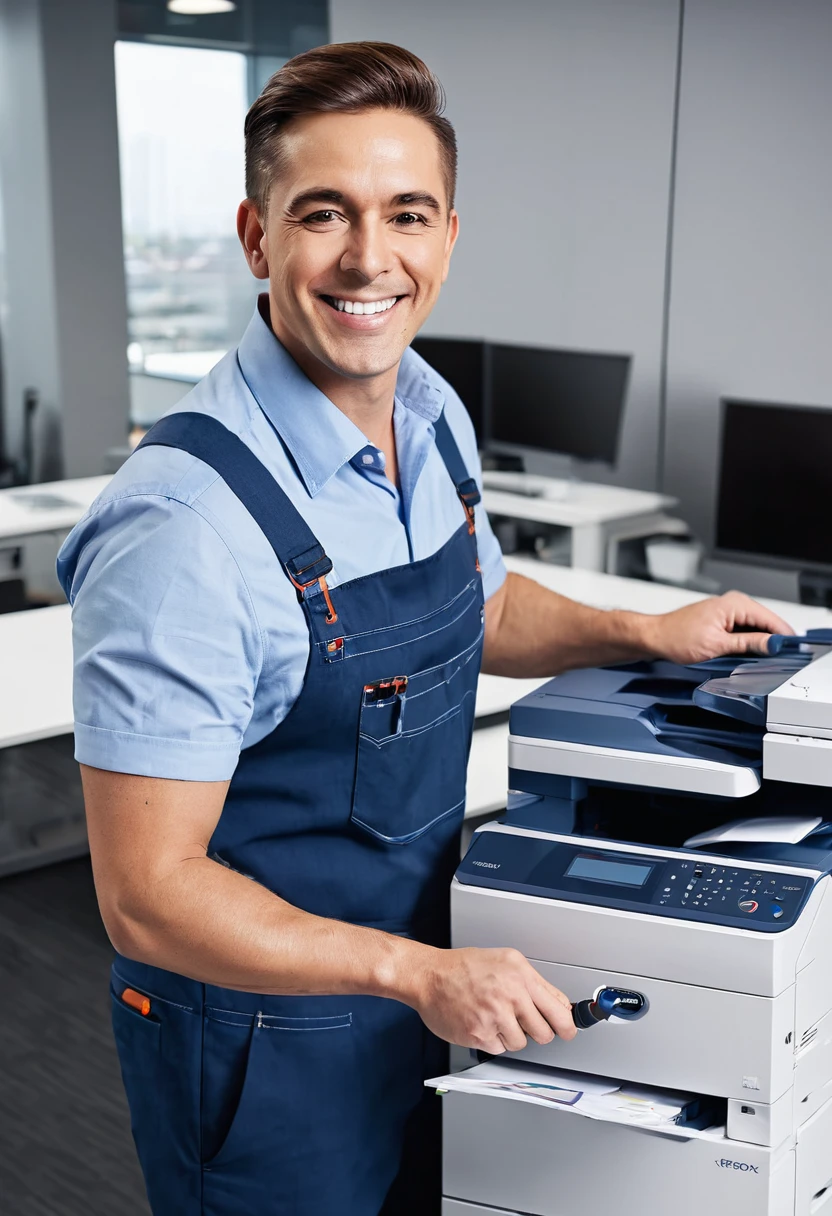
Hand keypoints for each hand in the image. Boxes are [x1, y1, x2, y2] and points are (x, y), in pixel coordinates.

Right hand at [412, 946, 576, 1052]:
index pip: (558, 1011)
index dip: (567, 1026)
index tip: (569, 1031)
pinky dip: (492, 1039)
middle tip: (524, 1023)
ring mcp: (494, 1017)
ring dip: (511, 1035)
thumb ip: (535, 982)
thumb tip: (560, 1005)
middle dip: (538, 1032)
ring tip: (495, 1016)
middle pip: (544, 1033)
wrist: (430, 976)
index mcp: (521, 976)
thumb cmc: (465, 967)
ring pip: (521, 1043)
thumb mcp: (506, 960)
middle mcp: (510, 996)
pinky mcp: (479, 1035)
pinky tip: (481, 1022)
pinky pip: (499, 1049)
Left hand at [646, 591, 793, 663]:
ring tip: (763, 659)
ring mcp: (729, 611)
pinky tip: (749, 654)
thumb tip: (773, 644)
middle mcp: (734, 603)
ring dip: (760, 643)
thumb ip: (748, 644)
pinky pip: (744, 630)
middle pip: (766, 623)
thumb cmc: (676, 637)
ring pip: (756, 628)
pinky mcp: (723, 620)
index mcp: (735, 604)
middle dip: (773, 641)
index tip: (792, 652)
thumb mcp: (718, 645)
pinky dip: (749, 642)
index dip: (783, 637)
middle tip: (780, 661)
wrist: (655, 637)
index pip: (771, 619)